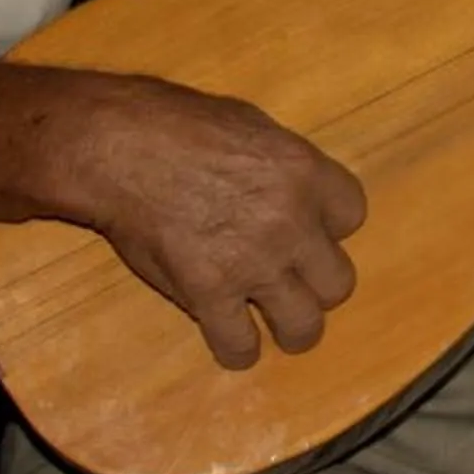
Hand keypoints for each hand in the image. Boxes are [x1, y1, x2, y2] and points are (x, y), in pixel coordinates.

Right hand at [71, 76, 368, 369]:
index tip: (306, 229)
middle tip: (290, 279)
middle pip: (339, 281)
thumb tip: (293, 189)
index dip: (327, 226)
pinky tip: (230, 337)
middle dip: (315, 283)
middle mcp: (291, 224)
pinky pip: (241, 347)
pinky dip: (237, 349)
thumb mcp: (252, 126)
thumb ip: (283, 167)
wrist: (120, 148)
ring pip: (305, 326)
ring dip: (291, 327)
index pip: (353, 216)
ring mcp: (252, 264)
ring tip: (274, 321)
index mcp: (306, 174)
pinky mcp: (209, 295)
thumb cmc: (180, 124)